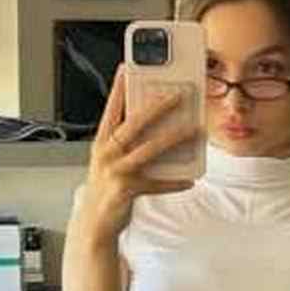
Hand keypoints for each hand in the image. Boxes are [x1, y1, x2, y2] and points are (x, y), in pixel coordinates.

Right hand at [74, 66, 198, 248]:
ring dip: (175, 138)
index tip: (128, 68)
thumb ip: (126, 142)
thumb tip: (158, 125)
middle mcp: (106, 153)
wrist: (93, 222)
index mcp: (101, 141)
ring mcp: (115, 171)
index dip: (120, 87)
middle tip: (179, 94)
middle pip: (135, 123)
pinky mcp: (127, 190)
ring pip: (150, 149)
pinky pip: (157, 183)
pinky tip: (190, 179)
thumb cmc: (105, 187)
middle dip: (158, 107)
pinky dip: (174, 182)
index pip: (111, 108)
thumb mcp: (109, 160)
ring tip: (196, 130)